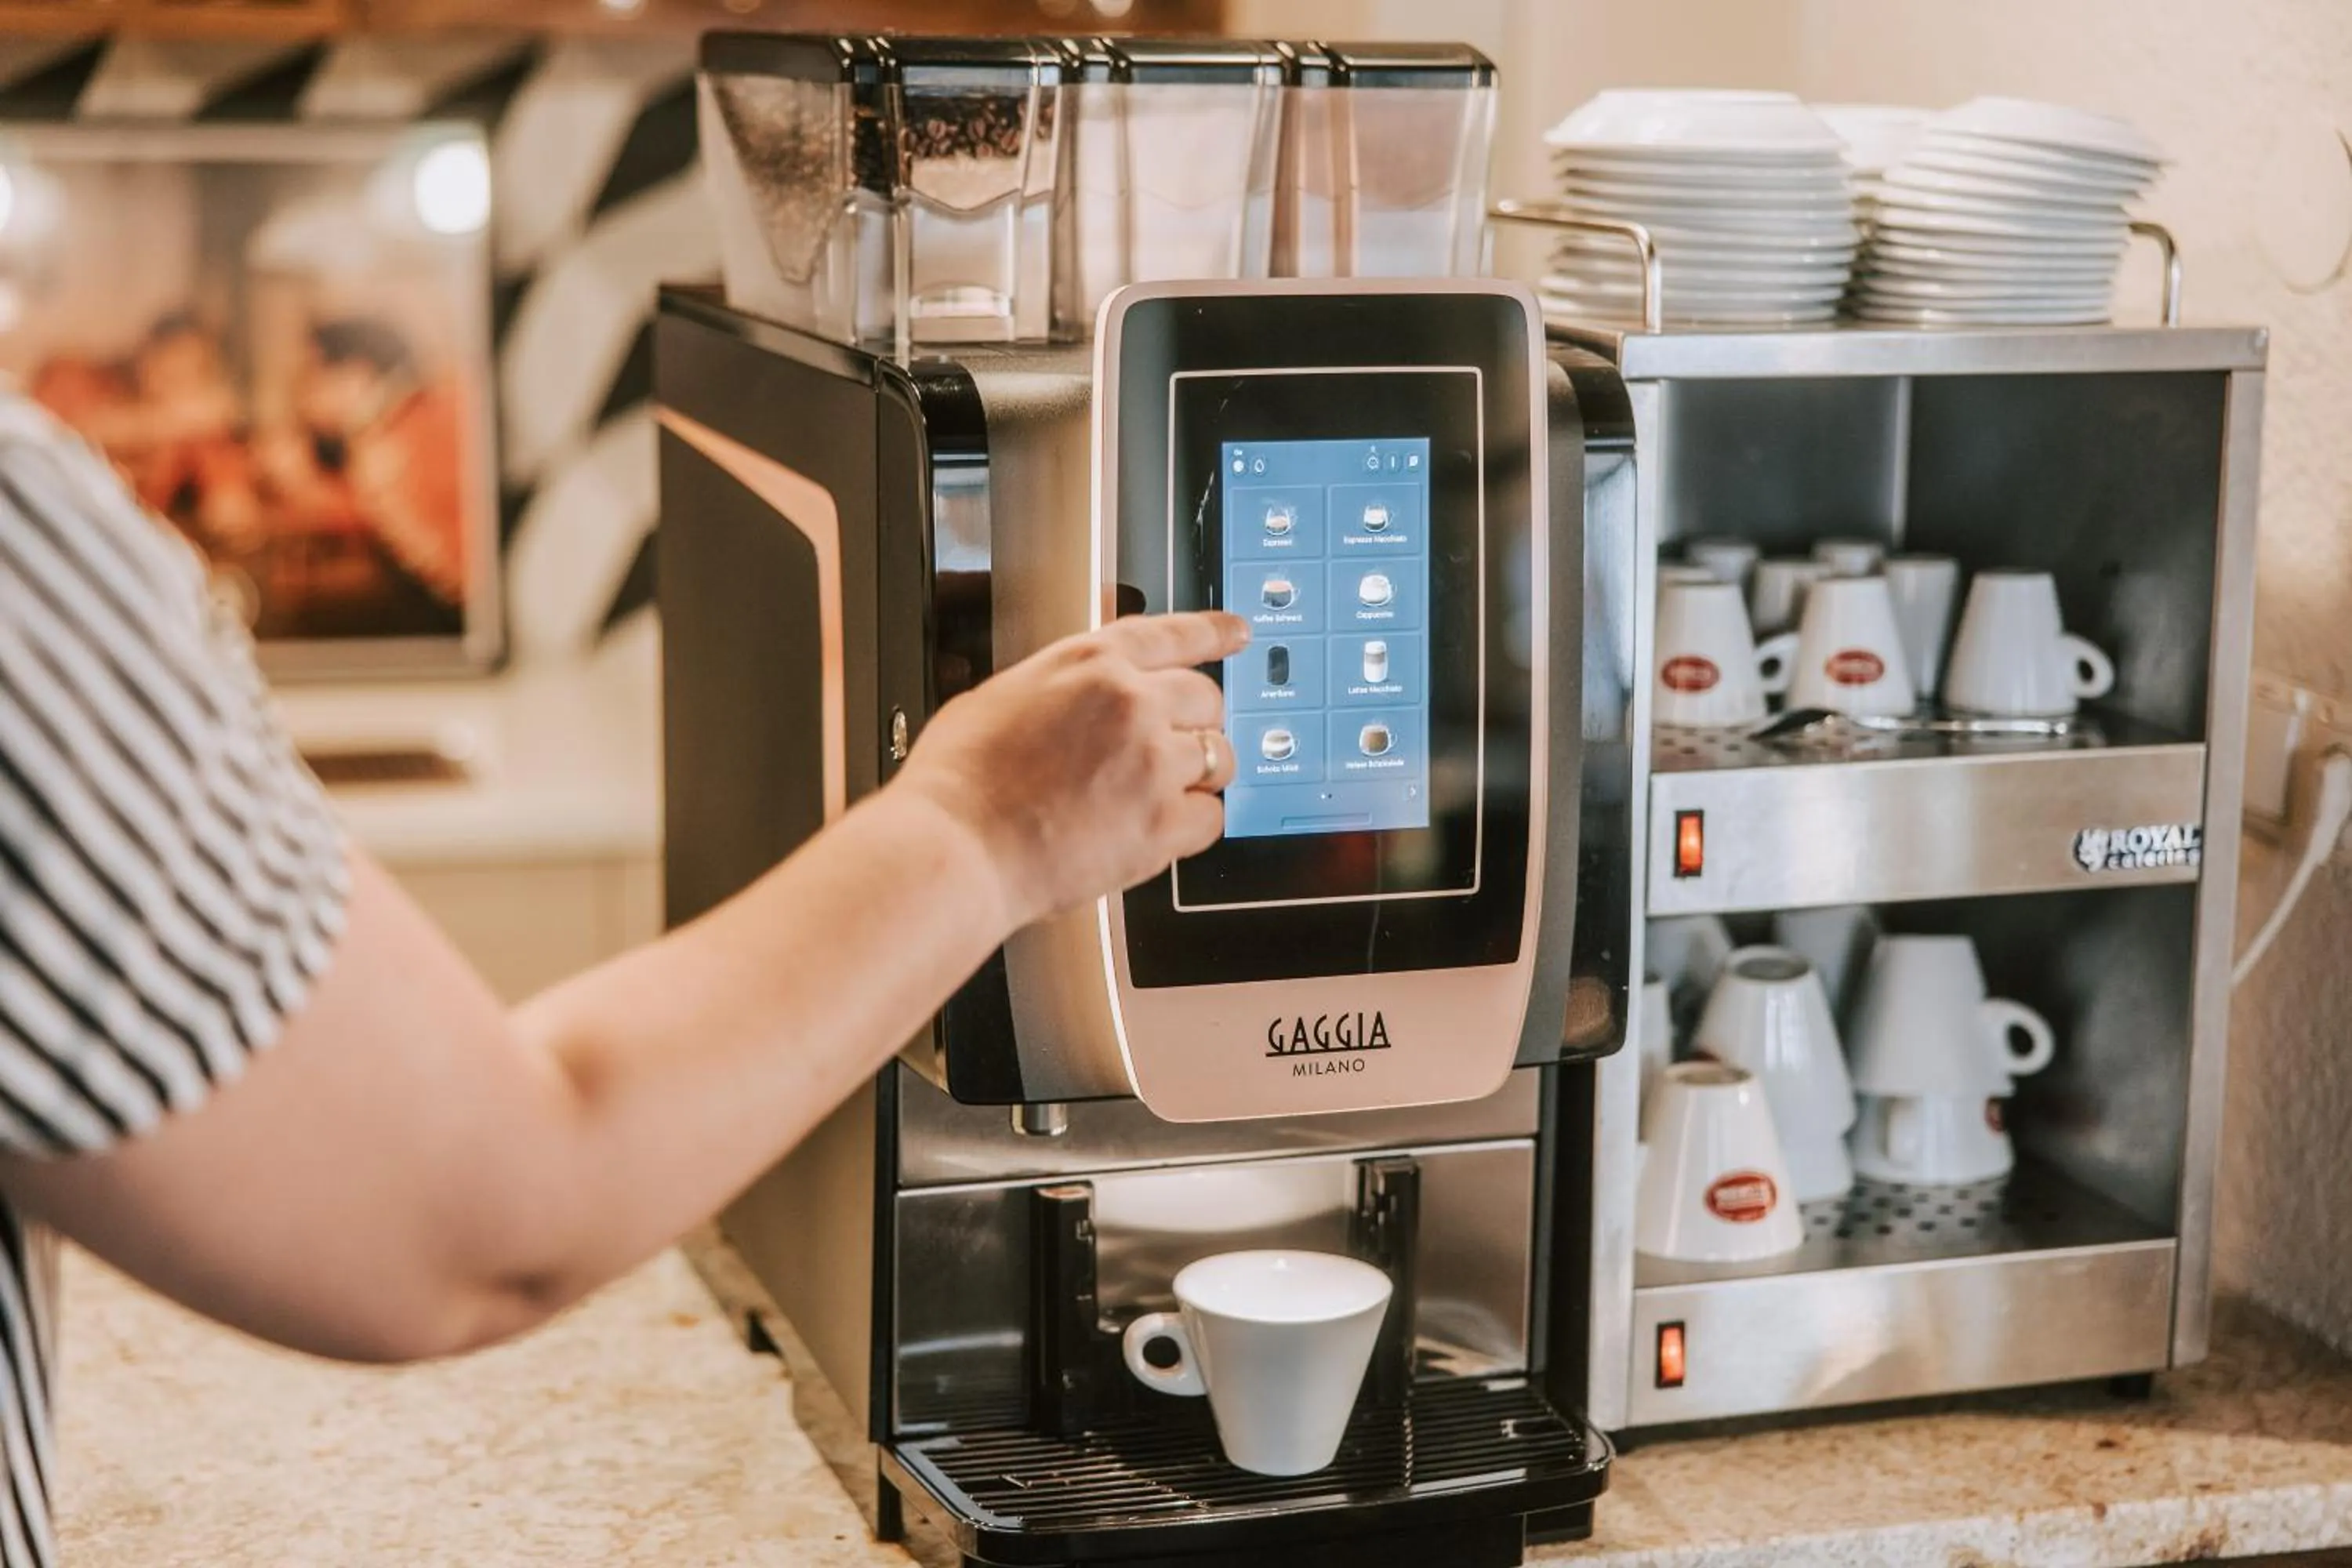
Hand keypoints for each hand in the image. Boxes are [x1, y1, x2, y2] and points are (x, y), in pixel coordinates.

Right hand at [893, 611, 1250, 930]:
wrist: (954, 846)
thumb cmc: (960, 782)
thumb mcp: (1001, 695)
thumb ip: (1056, 686)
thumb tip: (1075, 695)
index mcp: (1089, 662)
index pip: (1173, 633)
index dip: (1214, 633)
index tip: (1237, 633)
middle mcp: (1131, 702)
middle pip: (1207, 698)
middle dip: (1197, 721)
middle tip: (1173, 746)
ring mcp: (1153, 762)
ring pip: (1218, 758)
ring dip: (1197, 776)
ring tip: (1156, 796)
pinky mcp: (1162, 823)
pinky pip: (1211, 818)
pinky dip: (1192, 826)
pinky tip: (1158, 831)